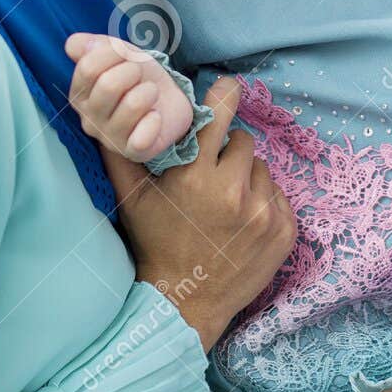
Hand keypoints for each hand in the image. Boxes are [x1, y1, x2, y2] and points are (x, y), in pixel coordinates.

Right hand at [65, 32, 193, 163]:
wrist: (168, 98)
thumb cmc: (137, 76)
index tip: (125, 56)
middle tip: (140, 76)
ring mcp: (110, 138)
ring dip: (148, 91)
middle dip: (133, 71)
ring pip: (132, 104)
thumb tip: (74, 45)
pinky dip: (155, 120)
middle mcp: (88, 120)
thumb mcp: (117, 52)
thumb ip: (92, 45)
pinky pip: (143, 135)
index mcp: (79, 95)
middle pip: (108, 85)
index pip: (88, 67)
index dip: (114, 54)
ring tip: (150, 94)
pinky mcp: (133, 151)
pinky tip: (154, 117)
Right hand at [95, 76, 294, 352]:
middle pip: (244, 142)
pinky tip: (242, 222)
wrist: (184, 304)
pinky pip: (280, 197)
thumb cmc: (154, 246)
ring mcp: (264, 213)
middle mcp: (235, 192)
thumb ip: (121, 153)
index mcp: (197, 177)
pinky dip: (264, 203)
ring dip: (247, 179)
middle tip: (211, 174)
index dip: (225, 95)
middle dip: (228, 152)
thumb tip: (106, 115)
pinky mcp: (284, 232)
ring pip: (263, 169)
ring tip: (225, 204)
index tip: (228, 86)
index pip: (220, 114)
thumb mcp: (132, 200)